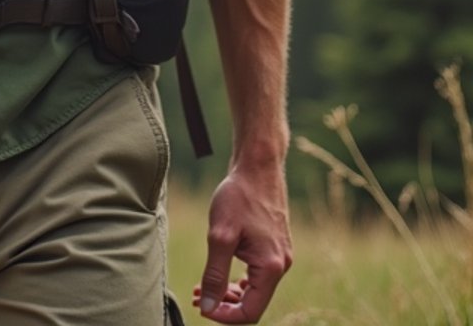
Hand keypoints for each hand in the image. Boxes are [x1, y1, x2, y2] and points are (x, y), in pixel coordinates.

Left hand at [195, 166, 291, 321]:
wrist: (257, 167)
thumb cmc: (239, 196)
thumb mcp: (220, 235)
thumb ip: (214, 274)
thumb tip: (207, 306)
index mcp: (271, 267)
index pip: (250, 312)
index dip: (224, 315)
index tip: (201, 306)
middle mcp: (280, 265)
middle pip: (253, 303)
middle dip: (224, 304)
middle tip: (197, 296)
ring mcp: (279, 256)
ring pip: (255, 290)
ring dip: (229, 292)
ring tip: (203, 286)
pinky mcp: (273, 246)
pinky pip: (257, 274)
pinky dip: (238, 278)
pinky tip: (219, 271)